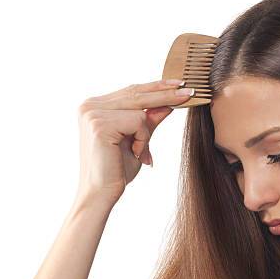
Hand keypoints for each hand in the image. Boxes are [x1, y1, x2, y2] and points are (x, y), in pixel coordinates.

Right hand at [75, 79, 193, 204]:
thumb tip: (168, 104)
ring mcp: (92, 112)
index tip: (179, 84)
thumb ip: (149, 121)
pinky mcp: (99, 123)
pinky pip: (138, 121)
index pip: (131, 91)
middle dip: (166, 94)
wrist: (102, 194)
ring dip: (146, 133)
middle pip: (136, 93)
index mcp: (95, 106)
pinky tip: (135, 154)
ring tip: (139, 152)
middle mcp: (90, 105)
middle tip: (189, 92)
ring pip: (140, 109)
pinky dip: (143, 139)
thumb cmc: (117, 171)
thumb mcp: (138, 140)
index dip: (156, 87)